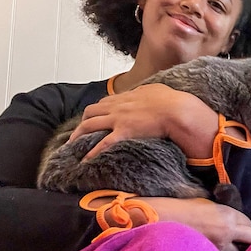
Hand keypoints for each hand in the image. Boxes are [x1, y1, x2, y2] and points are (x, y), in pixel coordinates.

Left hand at [68, 83, 216, 159]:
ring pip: (90, 125)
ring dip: (78, 136)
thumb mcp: (157, 90)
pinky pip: (102, 143)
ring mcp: (118, 119)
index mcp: (126, 97)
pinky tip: (85, 161)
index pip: (104, 102)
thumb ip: (148, 92)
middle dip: (82, 122)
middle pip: (90, 112)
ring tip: (72, 147)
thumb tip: (149, 92)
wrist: (177, 110)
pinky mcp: (123, 132)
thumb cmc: (171, 101)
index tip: (95, 118)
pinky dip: (91, 152)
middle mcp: (118, 106)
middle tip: (79, 134)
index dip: (97, 111)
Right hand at [148, 197, 250, 250]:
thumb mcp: (208, 204)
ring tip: (228, 249)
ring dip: (236, 250)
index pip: (250, 223)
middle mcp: (229, 231)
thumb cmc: (182, 208)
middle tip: (248, 242)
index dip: (245, 226)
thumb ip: (224, 214)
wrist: (162, 220)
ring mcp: (220, 247)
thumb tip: (233, 220)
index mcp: (229, 215)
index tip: (241, 228)